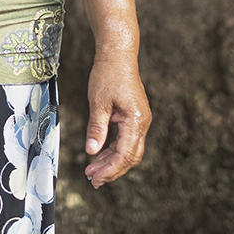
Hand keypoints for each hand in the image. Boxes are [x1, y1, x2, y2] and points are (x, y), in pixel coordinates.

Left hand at [82, 51, 150, 186]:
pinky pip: (127, 140)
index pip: (125, 154)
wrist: (118, 54)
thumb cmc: (108, 74)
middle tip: (92, 179)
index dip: (110, 169)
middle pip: (130, 157)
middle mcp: (142, 123)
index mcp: (135, 120)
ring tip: (93, 170)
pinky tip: (100, 154)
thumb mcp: (98, 102)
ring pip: (129, 150)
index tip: (95, 178)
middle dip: (112, 170)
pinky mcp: (134, 117)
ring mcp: (140, 120)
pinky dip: (114, 150)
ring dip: (112, 162)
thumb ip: (96, 128)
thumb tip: (91, 151)